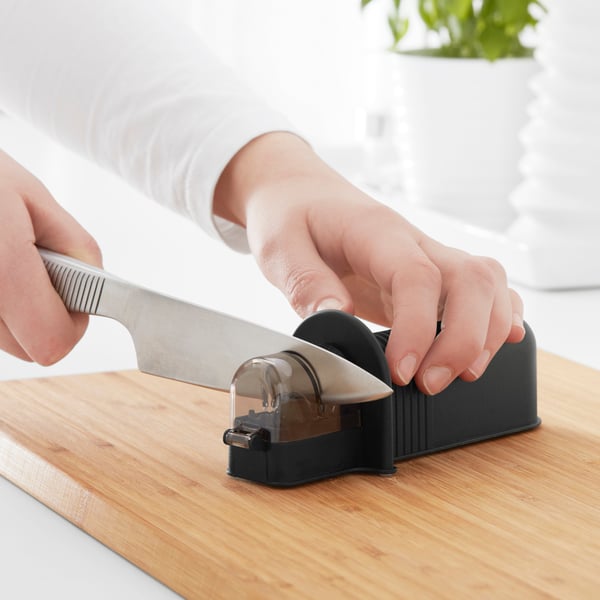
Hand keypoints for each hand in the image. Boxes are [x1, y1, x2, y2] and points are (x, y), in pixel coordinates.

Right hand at [0, 150, 101, 363]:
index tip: (71, 293)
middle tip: (30, 266)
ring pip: (2, 340)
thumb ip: (77, 250)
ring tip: (1, 260)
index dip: (72, 323)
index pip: (51, 343)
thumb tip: (98, 291)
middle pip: (29, 349)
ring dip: (13, 310)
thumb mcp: (35, 198)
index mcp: (2, 268)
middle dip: (42, 314)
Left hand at [214, 133, 524, 394]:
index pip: (416, 276)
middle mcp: (412, 241)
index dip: (418, 329)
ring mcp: (426, 255)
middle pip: (471, 281)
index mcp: (374, 231)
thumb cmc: (291, 215)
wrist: (301, 191)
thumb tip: (334, 319)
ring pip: (487, 284)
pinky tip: (492, 345)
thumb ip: (305, 282)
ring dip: (486, 334)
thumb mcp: (279, 247)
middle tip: (432, 383)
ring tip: (459, 375)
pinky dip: (497, 318)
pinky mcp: (429, 273)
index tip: (400, 371)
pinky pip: (482, 289)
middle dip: (463, 340)